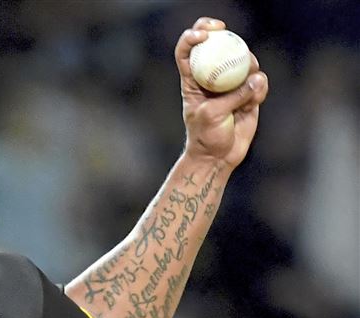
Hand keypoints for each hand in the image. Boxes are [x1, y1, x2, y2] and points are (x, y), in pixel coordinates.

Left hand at [176, 17, 268, 167]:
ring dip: (249, 65)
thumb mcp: (213, 115)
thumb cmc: (206, 136)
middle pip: (217, 46)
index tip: (203, 34)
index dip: (192, 36)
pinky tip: (255, 100)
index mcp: (192, 80)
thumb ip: (234, 96)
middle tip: (226, 31)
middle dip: (222, 34)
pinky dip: (260, 88)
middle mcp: (212, 78)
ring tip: (249, 82)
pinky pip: (259, 82)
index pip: (187, 51)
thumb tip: (256, 79)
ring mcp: (231, 84)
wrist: (218, 157)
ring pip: (244, 61)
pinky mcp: (249, 93)